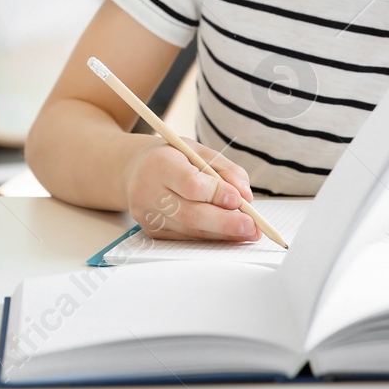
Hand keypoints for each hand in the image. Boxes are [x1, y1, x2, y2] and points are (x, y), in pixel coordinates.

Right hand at [123, 137, 259, 241]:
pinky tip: (228, 235)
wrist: (136, 169)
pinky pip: (186, 238)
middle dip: (226, 223)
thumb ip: (225, 170)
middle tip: (252, 227)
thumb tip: (245, 197)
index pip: (190, 184)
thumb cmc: (172, 157)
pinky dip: (210, 237)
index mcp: (159, 163)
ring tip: (247, 233)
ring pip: (190, 230)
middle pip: (191, 213)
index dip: (217, 194)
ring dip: (222, 234)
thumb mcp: (198, 151)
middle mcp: (148, 191)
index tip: (241, 200)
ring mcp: (148, 215)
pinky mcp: (152, 231)